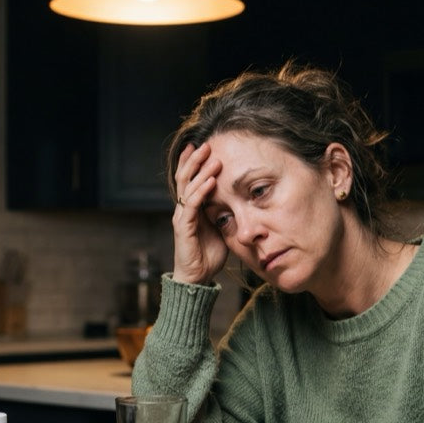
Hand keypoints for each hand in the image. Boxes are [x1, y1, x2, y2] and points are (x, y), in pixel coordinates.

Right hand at [171, 142, 227, 284]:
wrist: (197, 278)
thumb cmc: (209, 255)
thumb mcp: (221, 228)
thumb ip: (225, 213)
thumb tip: (241, 200)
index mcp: (191, 208)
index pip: (189, 179)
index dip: (192, 162)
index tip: (202, 146)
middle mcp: (183, 209)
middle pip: (185, 177)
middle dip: (195, 159)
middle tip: (206, 144)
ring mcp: (182, 217)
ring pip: (187, 187)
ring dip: (200, 171)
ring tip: (211, 158)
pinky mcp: (184, 227)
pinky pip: (191, 205)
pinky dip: (201, 191)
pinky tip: (210, 181)